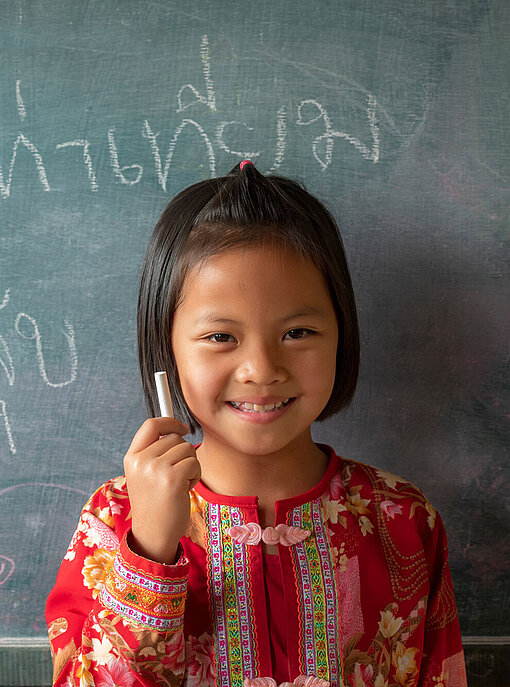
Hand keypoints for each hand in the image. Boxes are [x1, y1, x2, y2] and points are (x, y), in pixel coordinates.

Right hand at [123, 417, 200, 563]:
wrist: (153, 535)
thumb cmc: (154, 504)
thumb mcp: (144, 474)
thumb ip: (154, 452)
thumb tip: (176, 429)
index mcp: (132, 457)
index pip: (151, 425)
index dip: (170, 422)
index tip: (182, 428)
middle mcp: (141, 460)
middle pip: (175, 438)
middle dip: (183, 454)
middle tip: (176, 476)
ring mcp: (156, 469)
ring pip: (188, 449)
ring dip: (190, 466)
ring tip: (178, 485)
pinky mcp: (173, 479)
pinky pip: (195, 463)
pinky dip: (195, 476)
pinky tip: (183, 491)